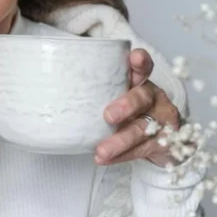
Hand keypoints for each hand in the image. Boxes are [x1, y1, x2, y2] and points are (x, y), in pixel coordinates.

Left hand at [94, 48, 180, 166]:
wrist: (163, 142)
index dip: (140, 62)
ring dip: (120, 140)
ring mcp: (162, 121)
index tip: (134, 57)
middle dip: (126, 105)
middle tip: (108, 116)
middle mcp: (154, 99)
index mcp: (141, 84)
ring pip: (143, 129)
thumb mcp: (117, 99)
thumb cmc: (130, 114)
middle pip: (143, 98)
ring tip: (102, 150)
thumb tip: (51, 91)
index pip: (143, 68)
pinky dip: (122, 155)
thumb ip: (97, 93)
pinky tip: (104, 158)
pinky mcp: (165, 143)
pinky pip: (142, 150)